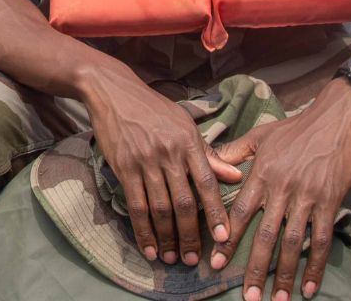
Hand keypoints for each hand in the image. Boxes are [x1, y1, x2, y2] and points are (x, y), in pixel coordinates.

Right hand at [78, 63, 241, 268]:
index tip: (223, 238)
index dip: (216, 213)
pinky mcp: (124, 167)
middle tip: (195, 258)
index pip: (207, 183)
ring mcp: (145, 161)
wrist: (113, 91)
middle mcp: (169, 153)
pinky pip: (136, 205)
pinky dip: (142, 230)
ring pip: (160, 208)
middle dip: (190, 235)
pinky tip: (148, 247)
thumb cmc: (154, 109)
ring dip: (166, 238)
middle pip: (184, 203)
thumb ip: (209, 155)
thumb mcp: (185, 125)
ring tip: (171, 259)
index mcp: (189, 142)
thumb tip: (236, 176)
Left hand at [210, 82, 350, 300]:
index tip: (217, 263)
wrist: (336, 118)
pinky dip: (315, 265)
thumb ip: (235, 154)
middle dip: (256, 268)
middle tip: (249, 296)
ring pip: (292, 242)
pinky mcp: (329, 202)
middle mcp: (281, 188)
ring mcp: (306, 196)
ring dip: (284, 274)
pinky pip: (320, 239)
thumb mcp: (260, 136)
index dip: (228, 239)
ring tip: (278, 299)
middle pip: (265, 235)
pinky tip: (308, 286)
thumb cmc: (295, 128)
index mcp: (261, 173)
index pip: (240, 212)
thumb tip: (214, 165)